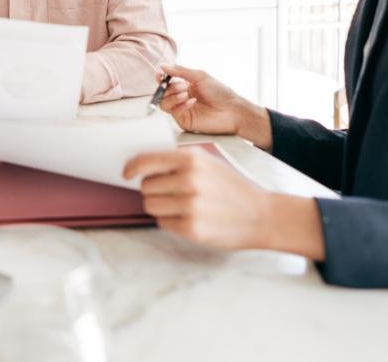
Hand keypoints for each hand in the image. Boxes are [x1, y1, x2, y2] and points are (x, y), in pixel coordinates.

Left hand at [123, 147, 270, 249]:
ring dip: (159, 206)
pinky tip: (189, 218)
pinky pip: (162, 222)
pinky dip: (170, 221)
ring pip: (150, 205)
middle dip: (153, 190)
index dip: (132, 168)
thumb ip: (178, 160)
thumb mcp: (208, 162)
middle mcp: (189, 181)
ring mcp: (189, 206)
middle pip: (145, 186)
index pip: (145, 161)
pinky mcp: (191, 228)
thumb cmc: (232, 188)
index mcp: (191, 160)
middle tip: (170, 193)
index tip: (127, 173)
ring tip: (180, 205)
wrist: (261, 215)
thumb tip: (144, 164)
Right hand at [157, 65, 271, 149]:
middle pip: (162, 92)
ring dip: (172, 96)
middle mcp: (181, 97)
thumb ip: (180, 71)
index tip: (160, 75)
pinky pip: (173, 112)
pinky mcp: (184, 120)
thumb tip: (163, 66)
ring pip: (163, 103)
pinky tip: (192, 102)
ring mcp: (182, 109)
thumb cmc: (220, 92)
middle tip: (181, 86)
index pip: (166, 82)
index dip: (161, 78)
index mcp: (185, 85)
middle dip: (169, 87)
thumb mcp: (200, 76)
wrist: (231, 110)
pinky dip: (180, 105)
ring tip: (185, 94)